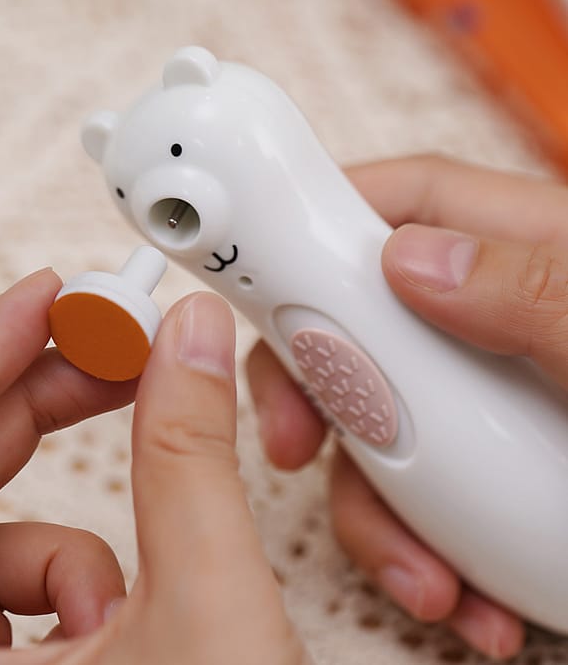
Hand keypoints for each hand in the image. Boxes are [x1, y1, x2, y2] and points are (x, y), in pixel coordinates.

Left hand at [0, 270, 306, 664]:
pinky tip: (131, 621)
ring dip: (66, 520)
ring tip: (142, 575)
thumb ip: (189, 452)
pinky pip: (13, 592)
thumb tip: (189, 338)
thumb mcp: (207, 610)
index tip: (45, 296)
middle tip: (110, 346)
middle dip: (35, 401)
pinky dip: (76, 574)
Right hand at [246, 155, 567, 659]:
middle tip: (295, 448)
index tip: (262, 268)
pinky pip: (415, 496)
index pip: (401, 202)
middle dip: (315, 392)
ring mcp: (479, 397)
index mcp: (531, 253)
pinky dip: (421, 553)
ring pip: (374, 425)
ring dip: (375, 511)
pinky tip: (469, 599)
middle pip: (358, 322)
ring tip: (427, 583)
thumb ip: (540, 290)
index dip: (321, 219)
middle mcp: (487, 322)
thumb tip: (414, 261)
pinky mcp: (483, 468)